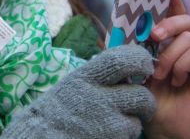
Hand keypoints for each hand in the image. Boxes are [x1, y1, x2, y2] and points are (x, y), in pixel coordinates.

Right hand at [2, 45, 155, 138]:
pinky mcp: (112, 138)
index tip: (145, 65)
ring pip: (139, 117)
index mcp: (86, 77)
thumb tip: (127, 69)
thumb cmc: (59, 109)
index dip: (140, 59)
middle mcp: (98, 97)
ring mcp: (107, 121)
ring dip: (134, 118)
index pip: (121, 59)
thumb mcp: (74, 83)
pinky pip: (131, 133)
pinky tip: (109, 131)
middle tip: (141, 101)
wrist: (44, 135)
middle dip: (145, 99)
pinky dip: (124, 133)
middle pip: (141, 94)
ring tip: (118, 119)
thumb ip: (99, 75)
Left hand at [144, 0, 189, 138]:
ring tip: (160, 74)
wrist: (164, 127)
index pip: (175, 16)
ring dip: (169, 56)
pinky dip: (183, 65)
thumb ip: (132, 48)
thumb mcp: (135, 68)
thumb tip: (115, 28)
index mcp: (173, 45)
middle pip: (186, 20)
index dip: (172, 0)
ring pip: (189, 38)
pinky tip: (178, 80)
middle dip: (168, 23)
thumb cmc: (149, 99)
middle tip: (153, 38)